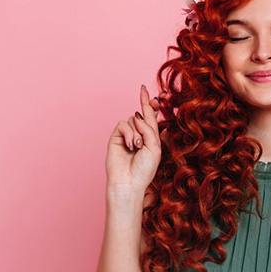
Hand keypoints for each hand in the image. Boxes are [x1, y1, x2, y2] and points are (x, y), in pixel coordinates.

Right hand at [105, 83, 161, 197]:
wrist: (128, 181)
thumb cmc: (144, 169)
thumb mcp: (154, 147)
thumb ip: (149, 129)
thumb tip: (136, 115)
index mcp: (151, 138)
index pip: (151, 118)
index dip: (150, 105)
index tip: (150, 93)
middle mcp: (139, 135)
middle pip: (142, 114)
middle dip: (146, 104)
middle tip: (143, 90)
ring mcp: (127, 136)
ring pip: (133, 119)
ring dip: (137, 132)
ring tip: (136, 147)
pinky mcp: (116, 137)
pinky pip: (123, 124)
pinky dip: (129, 133)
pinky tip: (130, 145)